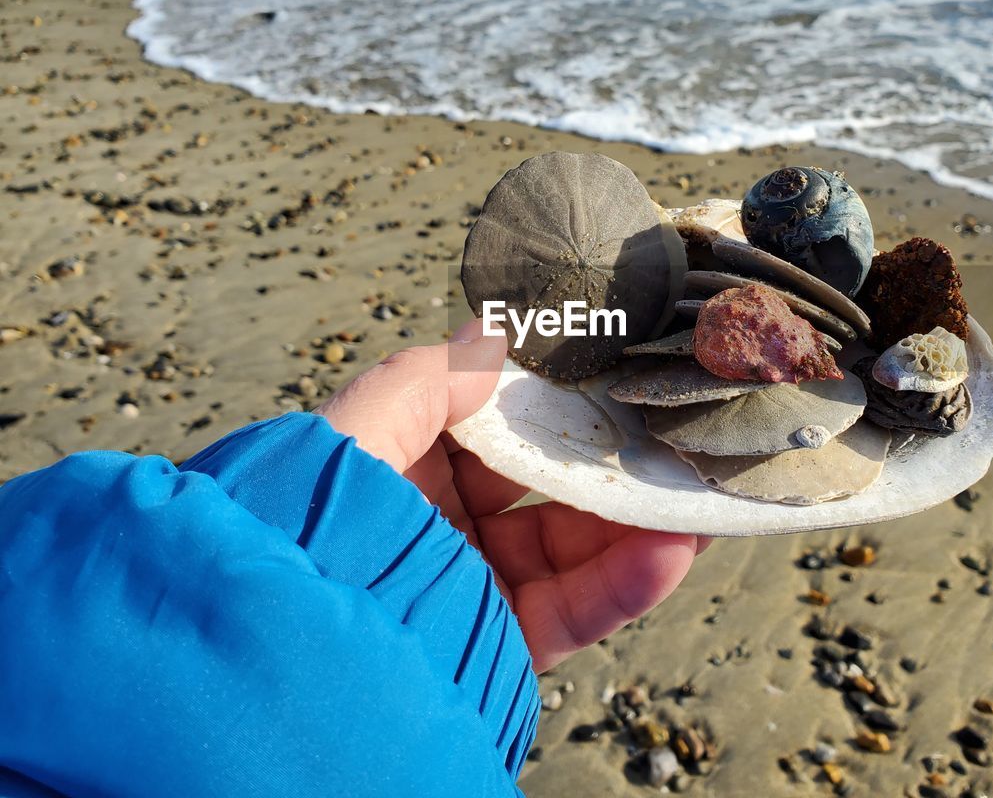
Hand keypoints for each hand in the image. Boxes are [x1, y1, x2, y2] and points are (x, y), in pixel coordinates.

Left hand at [316, 321, 708, 671]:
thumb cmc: (307, 531)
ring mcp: (477, 583)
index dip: (554, 397)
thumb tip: (492, 334)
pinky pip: (578, 608)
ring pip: (577, 543)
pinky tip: (674, 546)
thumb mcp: (353, 436)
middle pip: (547, 479)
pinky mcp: (505, 642)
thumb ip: (423, 381)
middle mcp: (443, 522)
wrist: (287, 664)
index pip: (494, 422)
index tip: (614, 368)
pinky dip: (629, 580)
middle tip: (678, 425)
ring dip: (642, 516)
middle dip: (615, 454)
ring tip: (700, 485)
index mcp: (402, 466)